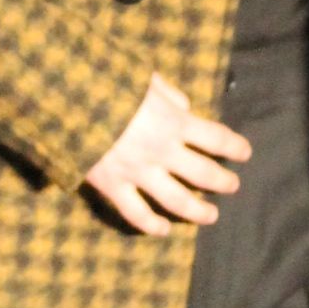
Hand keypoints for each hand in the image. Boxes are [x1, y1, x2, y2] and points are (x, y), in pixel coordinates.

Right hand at [84, 74, 250, 235]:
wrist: (63, 100)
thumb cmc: (104, 82)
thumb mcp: (141, 77)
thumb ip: (167, 93)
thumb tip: (184, 106)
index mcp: (172, 121)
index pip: (215, 137)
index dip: (234, 146)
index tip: (245, 153)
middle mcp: (162, 151)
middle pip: (204, 173)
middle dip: (223, 181)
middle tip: (232, 186)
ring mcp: (138, 172)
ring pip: (177, 201)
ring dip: (198, 211)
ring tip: (211, 216)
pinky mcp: (113, 186)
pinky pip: (136, 213)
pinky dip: (152, 225)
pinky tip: (163, 230)